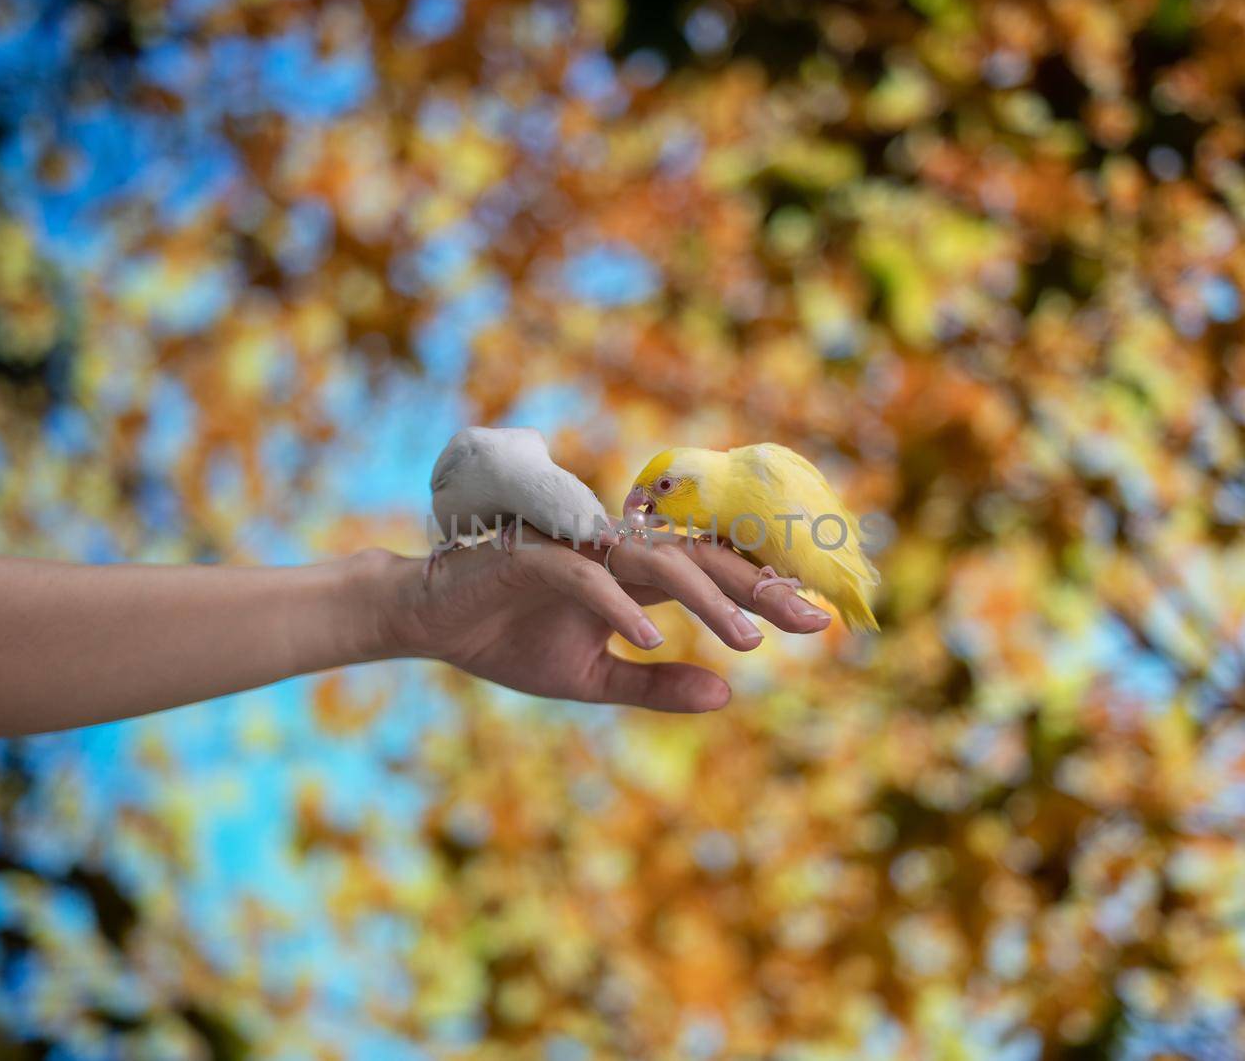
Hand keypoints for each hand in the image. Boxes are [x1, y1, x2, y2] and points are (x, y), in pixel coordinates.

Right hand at [350, 534, 831, 712]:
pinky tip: (650, 641)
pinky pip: (587, 578)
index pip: (711, 576)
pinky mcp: (532, 557)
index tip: (817, 622)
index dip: (763, 593)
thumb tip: (728, 695)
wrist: (428, 622)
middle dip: (760, 588)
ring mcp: (576, 549)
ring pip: (656, 563)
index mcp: (632, 576)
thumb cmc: (509, 640)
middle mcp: (614, 553)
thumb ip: (656, 685)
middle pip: (701, 559)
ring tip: (749, 640)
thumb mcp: (591, 679)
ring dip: (706, 599)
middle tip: (813, 621)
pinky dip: (619, 608)